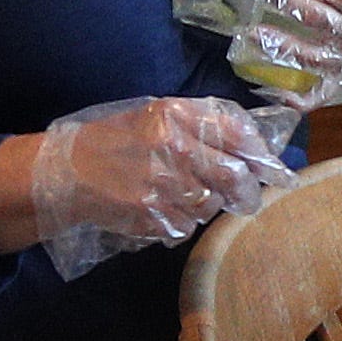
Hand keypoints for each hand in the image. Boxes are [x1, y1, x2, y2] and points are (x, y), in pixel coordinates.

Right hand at [29, 96, 296, 278]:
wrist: (65, 172)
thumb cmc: (116, 139)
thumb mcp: (155, 115)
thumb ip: (203, 123)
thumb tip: (255, 143)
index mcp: (174, 115)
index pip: (236, 134)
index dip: (262, 155)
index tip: (276, 169)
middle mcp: (170, 147)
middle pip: (233, 176)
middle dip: (246, 191)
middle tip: (248, 198)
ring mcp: (160, 184)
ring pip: (211, 205)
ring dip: (207, 205)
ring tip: (181, 195)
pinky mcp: (150, 214)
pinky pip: (187, 225)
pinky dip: (183, 222)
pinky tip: (162, 209)